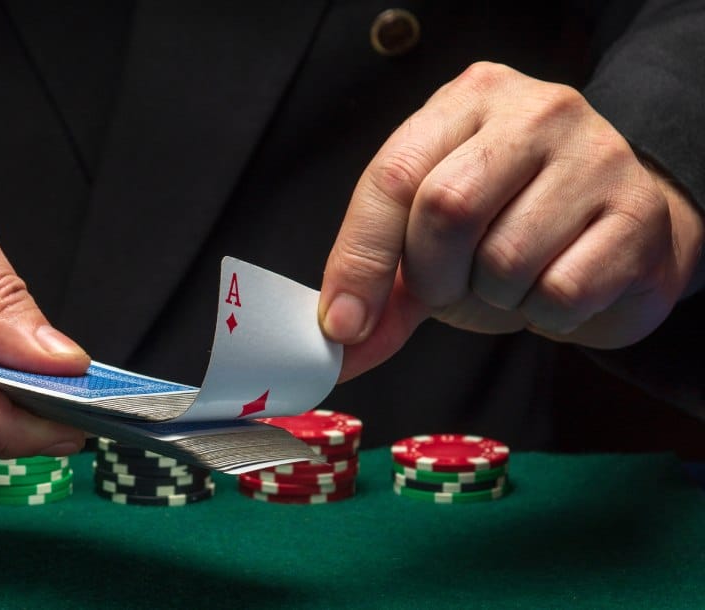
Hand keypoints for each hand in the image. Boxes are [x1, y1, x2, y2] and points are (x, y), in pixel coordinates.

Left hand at [319, 62, 703, 380]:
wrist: (624, 232)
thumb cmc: (514, 228)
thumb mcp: (435, 242)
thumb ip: (382, 287)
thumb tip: (338, 344)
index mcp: (467, 101)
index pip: (393, 176)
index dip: (360, 258)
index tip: (341, 323)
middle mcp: (534, 112)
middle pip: (446, 207)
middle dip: (433, 276)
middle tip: (451, 289)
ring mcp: (596, 155)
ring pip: (505, 259)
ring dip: (494, 298)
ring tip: (515, 280)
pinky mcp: (640, 213)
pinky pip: (562, 291)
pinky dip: (546, 314)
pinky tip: (559, 286)